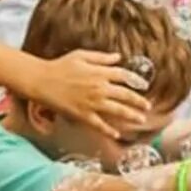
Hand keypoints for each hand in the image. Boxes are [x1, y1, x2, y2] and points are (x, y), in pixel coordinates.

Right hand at [34, 49, 154, 135]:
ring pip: (117, 110)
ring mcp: (92, 103)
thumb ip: (101, 57)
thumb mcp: (81, 55)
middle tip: (148, 107)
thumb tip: (118, 57)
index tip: (143, 86)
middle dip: (139, 101)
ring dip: (131, 116)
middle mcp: (99, 88)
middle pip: (125, 95)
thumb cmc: (60, 66)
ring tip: (140, 120)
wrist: (42, 80)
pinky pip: (99, 125)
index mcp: (99, 72)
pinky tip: (117, 134)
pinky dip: (109, 130)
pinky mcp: (83, 115)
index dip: (136, 81)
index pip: (124, 76)